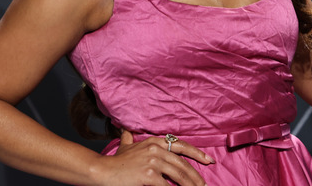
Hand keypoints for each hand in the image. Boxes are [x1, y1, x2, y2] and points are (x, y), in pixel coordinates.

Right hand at [93, 130, 213, 185]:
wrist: (102, 171)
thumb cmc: (116, 161)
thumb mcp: (126, 145)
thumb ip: (129, 138)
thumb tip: (126, 130)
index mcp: (155, 142)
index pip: (181, 145)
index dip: (197, 154)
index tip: (209, 161)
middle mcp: (156, 149)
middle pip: (183, 164)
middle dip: (196, 176)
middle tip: (204, 185)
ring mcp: (153, 162)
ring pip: (179, 176)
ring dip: (190, 185)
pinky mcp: (149, 176)